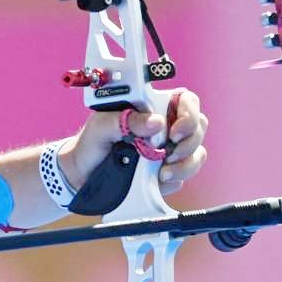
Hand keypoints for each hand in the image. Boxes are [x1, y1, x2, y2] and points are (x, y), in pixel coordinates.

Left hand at [66, 88, 208, 195]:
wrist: (83, 174)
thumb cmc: (92, 142)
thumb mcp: (102, 126)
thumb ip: (127, 119)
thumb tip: (156, 122)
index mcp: (153, 107)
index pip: (186, 101)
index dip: (189, 113)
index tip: (175, 131)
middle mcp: (166, 127)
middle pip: (198, 127)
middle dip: (189, 143)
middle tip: (169, 154)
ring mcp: (169, 150)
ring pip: (196, 154)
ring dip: (185, 165)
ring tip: (162, 172)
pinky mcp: (167, 172)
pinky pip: (183, 176)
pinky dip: (174, 179)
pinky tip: (156, 180)